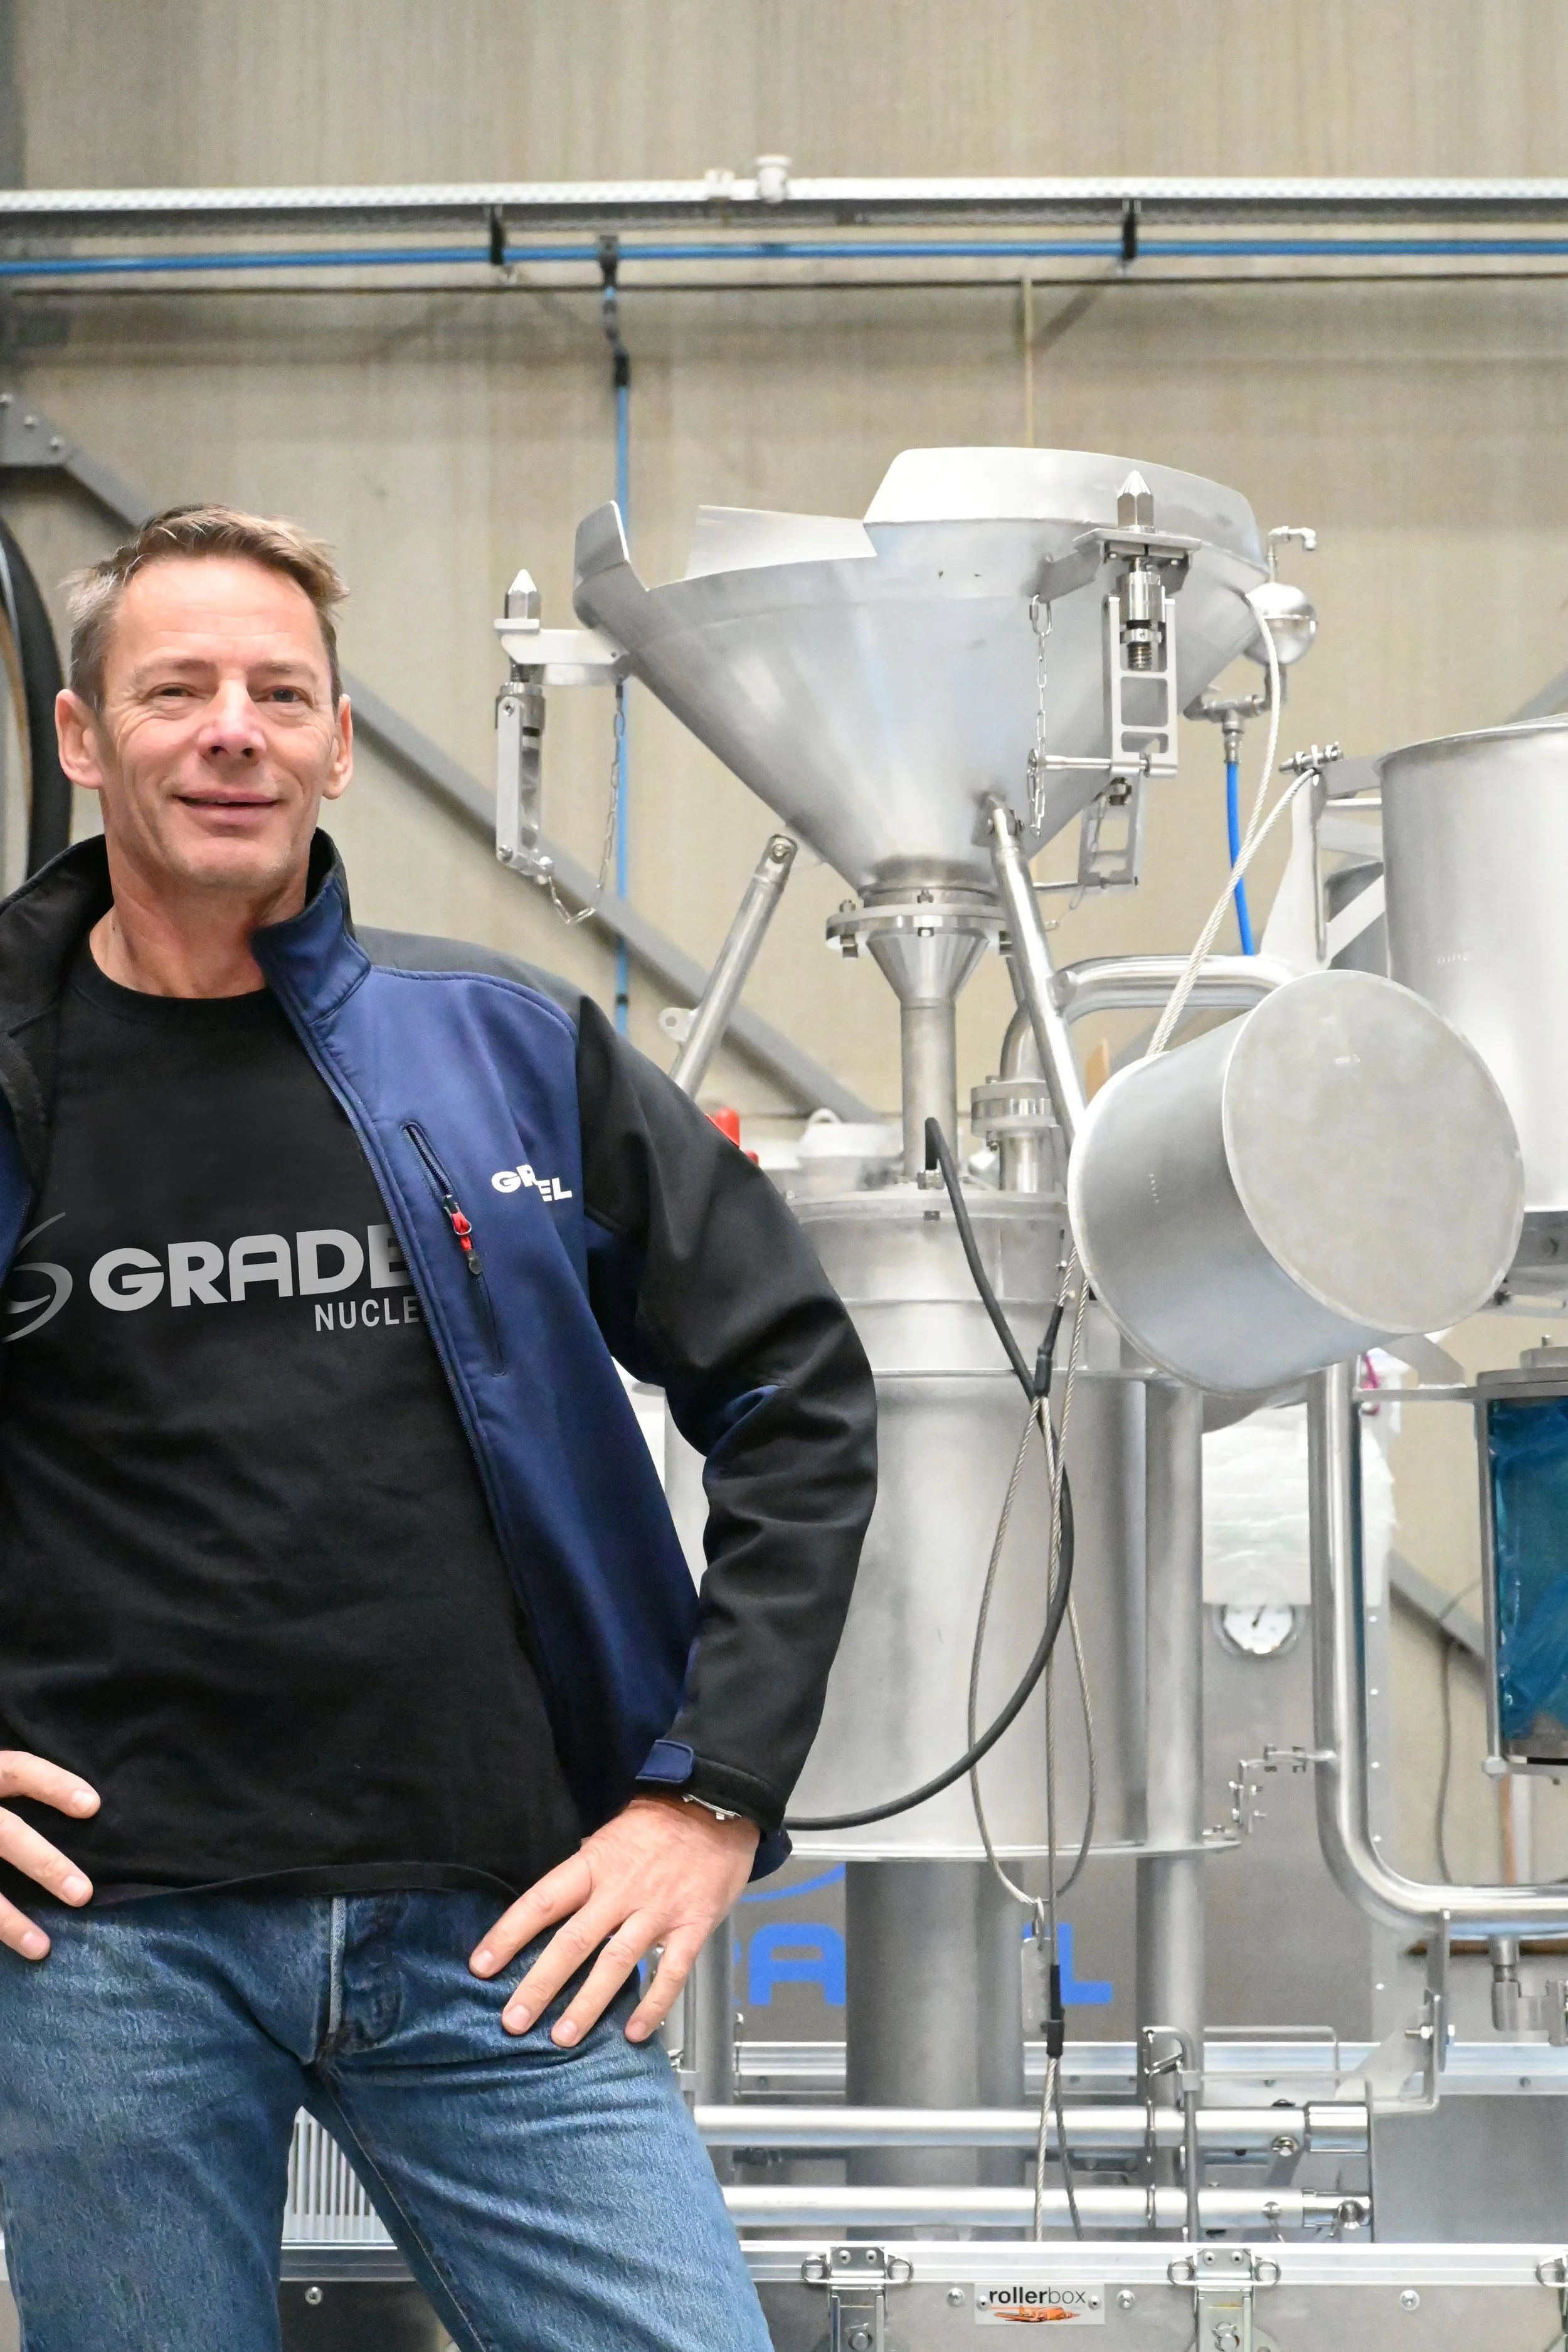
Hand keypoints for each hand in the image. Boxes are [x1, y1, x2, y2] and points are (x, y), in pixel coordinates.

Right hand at [0, 1751, 98, 1957]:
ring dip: (7, 1921)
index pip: (16, 1770)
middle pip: (4, 1833)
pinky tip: (8, 1950)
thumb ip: (10, 1789)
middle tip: (84, 1894)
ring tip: (41, 1948)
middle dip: (44, 1864)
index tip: (93, 1806)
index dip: (53, 1784)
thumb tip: (84, 1809)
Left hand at [470, 1793, 758, 2045]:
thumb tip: (556, 1901)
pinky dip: (653, 2006)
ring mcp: (658, 1911)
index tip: (481, 1966)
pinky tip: (634, 2033)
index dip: (508, 1935)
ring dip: (587, 2004)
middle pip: (573, 1942)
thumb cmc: (663, 1819)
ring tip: (562, 2037)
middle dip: (539, 1984)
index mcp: (596, 1863)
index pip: (542, 1902)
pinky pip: (671, 1973)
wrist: (722, 1804)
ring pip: (615, 1963)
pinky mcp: (692, 1926)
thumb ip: (587, 1868)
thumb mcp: (613, 1832)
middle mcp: (622, 1889)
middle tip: (513, 2021)